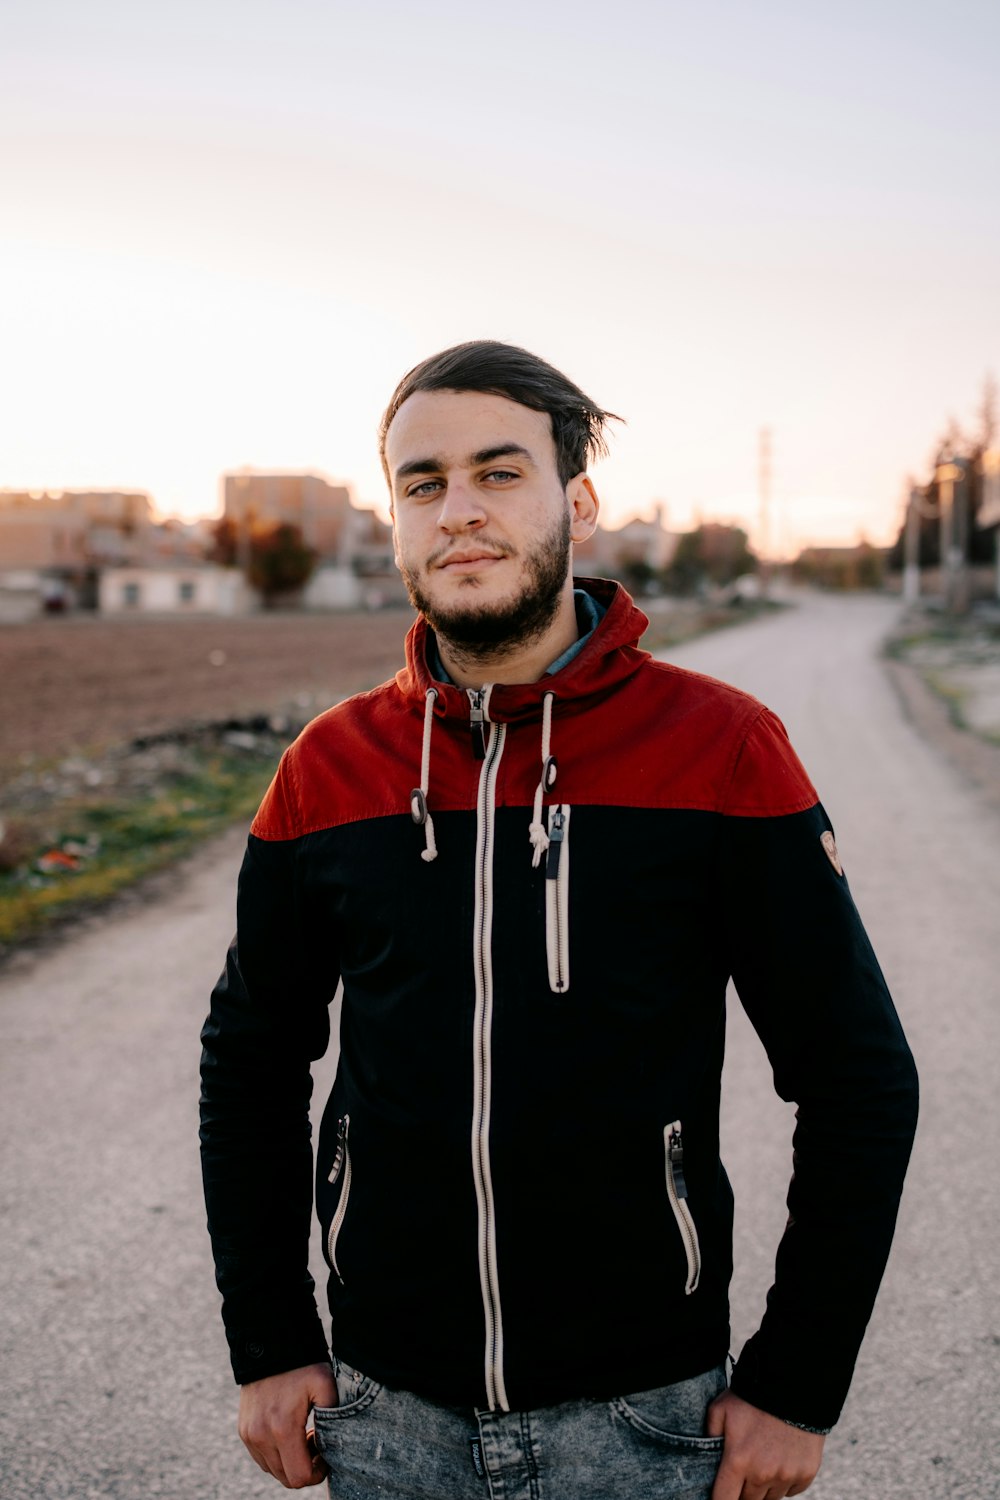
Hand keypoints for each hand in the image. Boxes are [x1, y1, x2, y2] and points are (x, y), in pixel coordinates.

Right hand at [239, 1361, 337, 1488]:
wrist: (270, 1344)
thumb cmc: (302, 1364)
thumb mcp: (325, 1386)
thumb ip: (333, 1419)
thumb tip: (332, 1446)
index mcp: (282, 1428)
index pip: (299, 1477)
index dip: (317, 1474)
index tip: (325, 1454)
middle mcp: (260, 1436)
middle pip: (285, 1478)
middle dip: (304, 1468)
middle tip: (316, 1441)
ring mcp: (249, 1435)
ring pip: (272, 1470)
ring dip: (290, 1461)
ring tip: (303, 1433)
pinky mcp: (244, 1430)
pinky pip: (261, 1457)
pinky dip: (276, 1453)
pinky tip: (288, 1431)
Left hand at [707, 1389, 824, 1499]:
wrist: (793, 1384)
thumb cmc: (751, 1396)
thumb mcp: (720, 1409)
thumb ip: (709, 1435)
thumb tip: (705, 1458)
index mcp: (738, 1461)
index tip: (723, 1493)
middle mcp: (762, 1474)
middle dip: (742, 1491)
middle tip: (743, 1472)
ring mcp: (786, 1475)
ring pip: (770, 1498)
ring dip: (764, 1488)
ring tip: (762, 1462)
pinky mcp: (806, 1473)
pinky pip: (791, 1491)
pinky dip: (784, 1482)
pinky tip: (780, 1461)